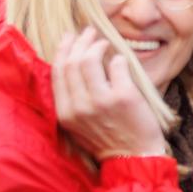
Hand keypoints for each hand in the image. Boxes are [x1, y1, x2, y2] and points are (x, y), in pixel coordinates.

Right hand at [51, 28, 167, 160]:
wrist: (135, 159)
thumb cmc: (109, 140)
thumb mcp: (79, 125)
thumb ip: (72, 100)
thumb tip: (73, 64)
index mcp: (65, 113)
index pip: (57, 72)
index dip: (63, 50)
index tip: (69, 37)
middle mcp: (79, 107)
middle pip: (72, 62)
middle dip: (79, 41)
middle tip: (89, 32)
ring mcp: (101, 102)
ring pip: (90, 60)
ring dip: (97, 45)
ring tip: (104, 41)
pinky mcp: (123, 97)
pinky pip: (117, 65)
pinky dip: (118, 58)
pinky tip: (120, 59)